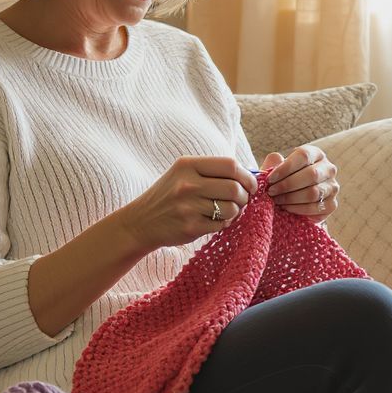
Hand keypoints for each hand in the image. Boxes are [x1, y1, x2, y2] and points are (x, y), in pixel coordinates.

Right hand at [120, 156, 259, 251]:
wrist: (141, 222)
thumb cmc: (169, 196)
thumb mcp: (183, 173)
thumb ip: (211, 171)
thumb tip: (250, 176)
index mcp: (187, 165)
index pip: (230, 165)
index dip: (247, 176)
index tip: (250, 185)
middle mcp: (187, 184)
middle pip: (234, 188)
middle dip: (244, 196)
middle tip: (241, 200)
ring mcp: (188, 206)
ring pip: (231, 209)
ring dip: (235, 212)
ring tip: (225, 211)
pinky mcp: (190, 227)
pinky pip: (221, 225)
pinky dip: (223, 224)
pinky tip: (212, 221)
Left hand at [262, 146, 338, 223]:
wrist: (293, 200)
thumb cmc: (284, 180)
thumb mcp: (277, 169)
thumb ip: (274, 163)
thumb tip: (275, 157)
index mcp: (316, 154)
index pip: (304, 156)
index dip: (285, 167)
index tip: (270, 178)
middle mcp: (328, 169)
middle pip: (311, 174)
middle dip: (287, 185)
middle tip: (272, 191)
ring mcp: (332, 187)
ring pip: (313, 192)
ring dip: (291, 198)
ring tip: (277, 200)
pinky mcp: (332, 204)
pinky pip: (315, 207)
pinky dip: (298, 209)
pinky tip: (286, 208)